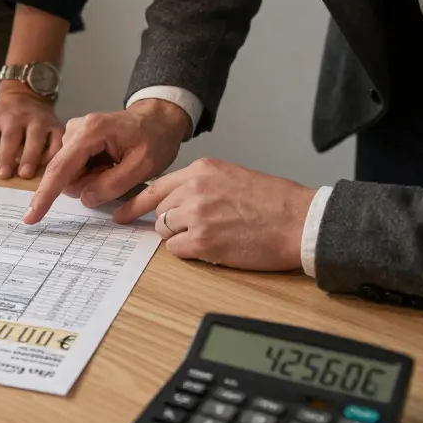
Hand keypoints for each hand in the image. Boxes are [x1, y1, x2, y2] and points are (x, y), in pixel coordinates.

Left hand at [0, 83, 62, 178]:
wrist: (26, 93)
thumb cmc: (2, 111)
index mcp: (12, 117)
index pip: (10, 137)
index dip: (7, 155)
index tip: (3, 173)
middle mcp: (33, 120)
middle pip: (34, 139)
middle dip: (30, 158)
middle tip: (24, 175)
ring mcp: (49, 124)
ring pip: (53, 141)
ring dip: (48, 159)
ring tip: (44, 177)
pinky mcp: (60, 128)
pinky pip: (63, 143)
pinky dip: (62, 156)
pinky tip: (58, 170)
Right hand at [24, 99, 190, 222]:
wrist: (157, 120)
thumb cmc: (154, 138)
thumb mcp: (142, 166)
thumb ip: (112, 185)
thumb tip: (84, 198)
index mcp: (90, 132)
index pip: (61, 168)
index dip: (45, 195)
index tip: (32, 216)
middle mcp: (74, 130)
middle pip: (67, 175)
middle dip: (91, 183)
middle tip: (119, 171)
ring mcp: (72, 135)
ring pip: (71, 175)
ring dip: (93, 179)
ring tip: (116, 165)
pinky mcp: (74, 142)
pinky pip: (75, 170)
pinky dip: (92, 174)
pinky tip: (109, 163)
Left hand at [114, 158, 314, 271]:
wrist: (300, 221)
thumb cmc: (276, 202)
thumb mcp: (233, 176)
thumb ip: (202, 184)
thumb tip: (178, 200)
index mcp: (202, 170)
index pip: (156, 187)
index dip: (136, 203)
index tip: (121, 212)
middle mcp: (194, 189)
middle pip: (160, 211)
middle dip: (171, 223)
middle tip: (193, 229)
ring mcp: (197, 215)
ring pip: (165, 231)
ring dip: (181, 238)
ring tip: (211, 236)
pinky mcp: (203, 241)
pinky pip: (177, 251)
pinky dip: (189, 253)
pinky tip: (212, 248)